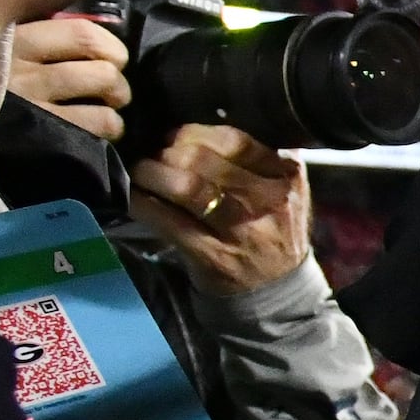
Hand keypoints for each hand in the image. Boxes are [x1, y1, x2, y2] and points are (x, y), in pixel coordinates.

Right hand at [10, 11, 133, 144]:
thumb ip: (28, 38)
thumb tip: (81, 38)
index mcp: (13, 41)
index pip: (82, 33)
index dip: (110, 46)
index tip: (113, 56)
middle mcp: (24, 73)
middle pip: (101, 71)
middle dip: (118, 82)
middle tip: (114, 92)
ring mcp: (32, 110)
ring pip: (101, 106)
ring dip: (115, 113)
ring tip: (110, 117)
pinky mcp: (37, 141)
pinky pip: (92, 133)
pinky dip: (107, 133)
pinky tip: (101, 137)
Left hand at [131, 123, 313, 295]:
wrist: (279, 289)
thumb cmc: (272, 229)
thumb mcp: (280, 190)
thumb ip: (256, 160)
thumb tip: (193, 130)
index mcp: (286, 176)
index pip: (234, 140)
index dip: (194, 132)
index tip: (175, 136)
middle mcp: (268, 201)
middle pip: (204, 159)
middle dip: (169, 151)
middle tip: (153, 154)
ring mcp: (241, 230)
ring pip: (187, 186)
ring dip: (152, 173)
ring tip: (140, 171)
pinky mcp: (214, 255)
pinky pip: (169, 221)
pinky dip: (143, 204)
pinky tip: (133, 197)